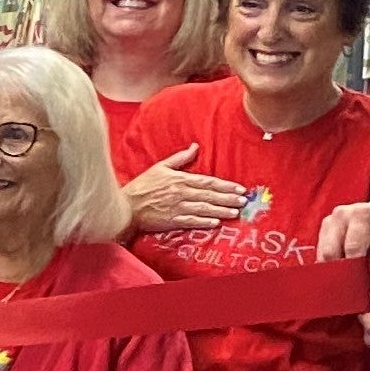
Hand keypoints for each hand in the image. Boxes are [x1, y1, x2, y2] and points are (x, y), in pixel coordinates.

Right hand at [123, 156, 246, 233]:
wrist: (125, 206)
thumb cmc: (142, 186)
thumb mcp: (160, 167)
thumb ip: (180, 158)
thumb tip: (195, 147)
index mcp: (180, 179)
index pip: (208, 181)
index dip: (225, 185)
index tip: (240, 188)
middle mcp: (181, 193)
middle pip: (210, 195)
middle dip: (229, 198)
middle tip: (244, 201)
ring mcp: (177, 207)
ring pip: (204, 208)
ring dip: (221, 210)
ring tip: (235, 212)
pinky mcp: (172, 220)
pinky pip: (191, 221)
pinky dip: (204, 222)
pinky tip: (216, 223)